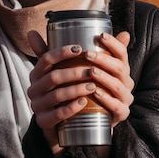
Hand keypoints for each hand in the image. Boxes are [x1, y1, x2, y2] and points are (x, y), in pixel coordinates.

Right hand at [26, 30, 133, 157]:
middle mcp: (34, 88)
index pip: (46, 58)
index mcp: (38, 72)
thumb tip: (124, 33)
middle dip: (73, 72)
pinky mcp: (43, 122)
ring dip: (75, 90)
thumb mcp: (70, 71)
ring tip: (92, 86)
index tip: (81, 49)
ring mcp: (37, 105)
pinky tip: (83, 103)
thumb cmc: (67, 90)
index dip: (62, 52)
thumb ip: (92, 54)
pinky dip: (70, 108)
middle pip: (52, 77)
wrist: (58, 123)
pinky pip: (56, 115)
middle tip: (92, 71)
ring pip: (56, 96)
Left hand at [84, 31, 133, 127]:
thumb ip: (96, 53)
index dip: (113, 43)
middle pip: (119, 67)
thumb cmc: (95, 89)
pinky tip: (95, 93)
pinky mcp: (121, 113)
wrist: (97, 118)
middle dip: (104, 59)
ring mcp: (125, 98)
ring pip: (117, 86)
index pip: (122, 53)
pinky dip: (106, 99)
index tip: (100, 36)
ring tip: (90, 71)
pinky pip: (116, 106)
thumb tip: (104, 32)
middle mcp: (126, 82)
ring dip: (104, 78)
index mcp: (121, 69)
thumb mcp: (94, 70)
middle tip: (87, 53)